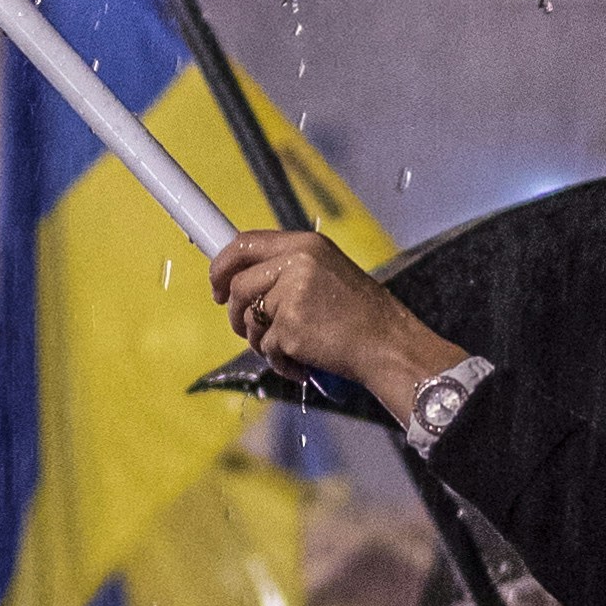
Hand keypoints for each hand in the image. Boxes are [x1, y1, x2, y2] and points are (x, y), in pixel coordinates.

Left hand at [209, 227, 471, 419]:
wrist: (389, 345)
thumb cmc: (361, 315)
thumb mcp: (328, 272)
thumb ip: (288, 268)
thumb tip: (241, 279)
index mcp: (306, 245)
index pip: (244, 243)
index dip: (222, 265)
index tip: (216, 284)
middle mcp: (297, 264)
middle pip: (238, 285)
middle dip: (234, 312)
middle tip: (242, 327)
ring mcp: (292, 296)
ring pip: (248, 320)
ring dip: (261, 340)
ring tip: (292, 346)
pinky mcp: (291, 329)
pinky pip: (266, 349)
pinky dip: (280, 361)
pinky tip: (303, 362)